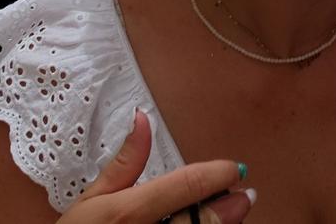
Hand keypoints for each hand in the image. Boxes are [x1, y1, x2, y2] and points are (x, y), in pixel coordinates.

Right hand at [59, 109, 251, 223]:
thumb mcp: (91, 199)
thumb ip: (124, 163)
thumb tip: (142, 120)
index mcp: (130, 211)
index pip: (186, 186)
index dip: (217, 174)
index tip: (233, 168)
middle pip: (202, 220)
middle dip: (229, 207)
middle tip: (244, 194)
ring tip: (232, 212)